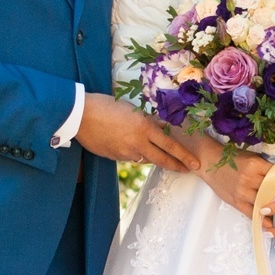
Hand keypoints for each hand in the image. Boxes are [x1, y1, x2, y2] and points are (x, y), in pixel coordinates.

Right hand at [76, 92, 199, 171]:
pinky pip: (130, 157)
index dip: (184, 156)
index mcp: (144, 128)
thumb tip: (160, 128)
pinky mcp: (115, 157)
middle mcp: (138, 143)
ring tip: (147, 145)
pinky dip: (134, 152)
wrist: (80, 115)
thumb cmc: (105, 105)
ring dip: (151, 154)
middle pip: (162, 159)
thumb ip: (147, 121)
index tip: (195, 164)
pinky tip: (126, 142)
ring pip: (145, 157)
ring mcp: (126, 153)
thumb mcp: (132, 110)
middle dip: (177, 165)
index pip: (171, 145)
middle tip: (188, 170)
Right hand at [191, 132, 271, 215]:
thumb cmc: (233, 159)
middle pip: (273, 190)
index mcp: (255, 165)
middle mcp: (249, 179)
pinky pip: (252, 213)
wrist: (210, 163)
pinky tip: (271, 224)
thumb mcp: (252, 157)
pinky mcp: (236, 202)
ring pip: (264, 204)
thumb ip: (267, 167)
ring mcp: (242, 192)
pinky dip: (263, 219)